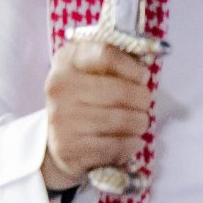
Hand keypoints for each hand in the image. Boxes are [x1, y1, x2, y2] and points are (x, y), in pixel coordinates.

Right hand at [41, 36, 150, 189]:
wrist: (57, 138)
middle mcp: (59, 87)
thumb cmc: (86, 99)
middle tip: (144, 104)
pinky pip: (116, 145)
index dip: (133, 67)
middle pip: (121, 91)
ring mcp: (61, 118)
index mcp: (67, 61)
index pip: (106, 55)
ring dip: (140, 123)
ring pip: (122, 119)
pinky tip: (131, 140)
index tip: (143, 77)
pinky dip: (132, 143)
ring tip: (139, 122)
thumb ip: (118, 63)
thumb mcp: (94, 71)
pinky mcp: (68, 147)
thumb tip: (145, 74)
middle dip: (142, 99)